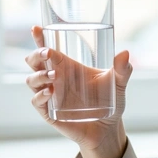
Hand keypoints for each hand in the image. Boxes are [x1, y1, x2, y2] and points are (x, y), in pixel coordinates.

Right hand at [25, 25, 132, 157]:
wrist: (108, 129)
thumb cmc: (111, 102)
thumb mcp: (118, 83)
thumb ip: (122, 69)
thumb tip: (125, 53)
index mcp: (67, 66)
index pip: (48, 49)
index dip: (40, 38)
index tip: (36, 28)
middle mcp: (55, 78)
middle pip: (34, 61)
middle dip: (36, 54)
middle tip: (47, 52)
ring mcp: (50, 95)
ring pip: (32, 80)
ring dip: (39, 75)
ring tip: (53, 75)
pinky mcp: (49, 112)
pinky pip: (37, 101)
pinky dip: (40, 95)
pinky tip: (50, 92)